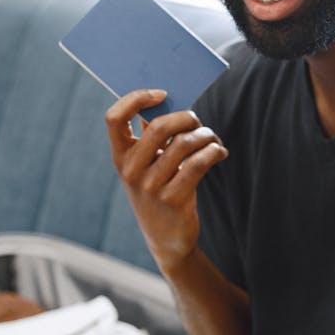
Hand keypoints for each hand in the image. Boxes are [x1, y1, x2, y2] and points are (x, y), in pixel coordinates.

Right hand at [105, 88, 227, 274]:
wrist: (166, 240)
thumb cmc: (159, 191)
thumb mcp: (147, 167)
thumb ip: (151, 137)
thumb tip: (170, 100)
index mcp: (120, 157)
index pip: (114, 118)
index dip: (136, 99)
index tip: (162, 94)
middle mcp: (131, 171)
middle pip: (160, 126)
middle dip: (187, 117)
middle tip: (197, 122)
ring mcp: (151, 187)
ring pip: (185, 144)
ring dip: (206, 135)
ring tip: (213, 139)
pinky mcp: (174, 200)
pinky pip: (198, 164)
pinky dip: (214, 151)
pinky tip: (220, 152)